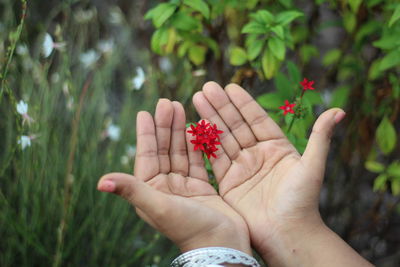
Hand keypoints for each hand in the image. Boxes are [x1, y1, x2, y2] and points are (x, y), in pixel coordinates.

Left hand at [97, 99, 250, 253]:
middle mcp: (165, 187)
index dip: (145, 134)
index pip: (146, 156)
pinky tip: (197, 127)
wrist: (221, 246)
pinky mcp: (202, 186)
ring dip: (180, 130)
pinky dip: (198, 144)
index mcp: (151, 191)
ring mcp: (184, 186)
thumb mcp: (158, 206)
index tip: (145, 112)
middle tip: (167, 102)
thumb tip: (100, 182)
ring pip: (181, 152)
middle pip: (164, 150)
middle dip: (165, 126)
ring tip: (181, 107)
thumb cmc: (188, 228)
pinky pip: (198, 159)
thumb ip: (132, 190)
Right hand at [193, 82, 370, 265]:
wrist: (286, 234)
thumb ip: (321, 137)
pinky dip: (204, 143)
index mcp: (276, 147)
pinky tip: (195, 126)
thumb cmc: (303, 202)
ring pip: (223, 138)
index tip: (230, 86)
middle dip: (221, 106)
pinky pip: (214, 158)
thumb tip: (339, 110)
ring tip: (197, 98)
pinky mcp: (227, 182)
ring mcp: (241, 168)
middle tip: (207, 87)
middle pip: (236, 125)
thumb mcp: (313, 167)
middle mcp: (257, 154)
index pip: (257, 119)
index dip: (243, 103)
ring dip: (210, 119)